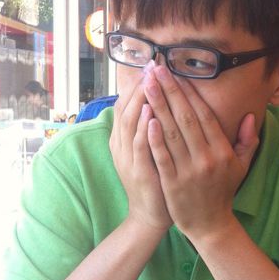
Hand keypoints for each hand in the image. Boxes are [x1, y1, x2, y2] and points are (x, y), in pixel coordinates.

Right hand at [109, 68, 171, 231]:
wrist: (151, 214)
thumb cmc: (156, 180)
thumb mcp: (148, 151)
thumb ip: (149, 127)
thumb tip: (156, 101)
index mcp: (124, 138)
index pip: (127, 104)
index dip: (138, 84)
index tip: (152, 65)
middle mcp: (121, 144)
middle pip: (127, 108)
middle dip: (140, 85)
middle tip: (152, 65)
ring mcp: (128, 158)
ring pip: (131, 122)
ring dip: (141, 100)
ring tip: (151, 79)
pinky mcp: (138, 171)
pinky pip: (140, 146)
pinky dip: (144, 128)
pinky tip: (153, 113)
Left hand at [144, 65, 258, 240]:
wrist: (210, 225)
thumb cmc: (223, 192)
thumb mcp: (241, 166)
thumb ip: (247, 140)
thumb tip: (249, 115)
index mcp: (223, 151)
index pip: (205, 116)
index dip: (190, 93)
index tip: (177, 73)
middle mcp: (207, 158)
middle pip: (186, 119)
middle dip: (170, 91)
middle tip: (156, 69)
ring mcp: (189, 172)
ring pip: (171, 133)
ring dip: (158, 106)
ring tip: (146, 85)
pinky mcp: (172, 184)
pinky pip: (162, 157)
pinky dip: (154, 138)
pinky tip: (146, 118)